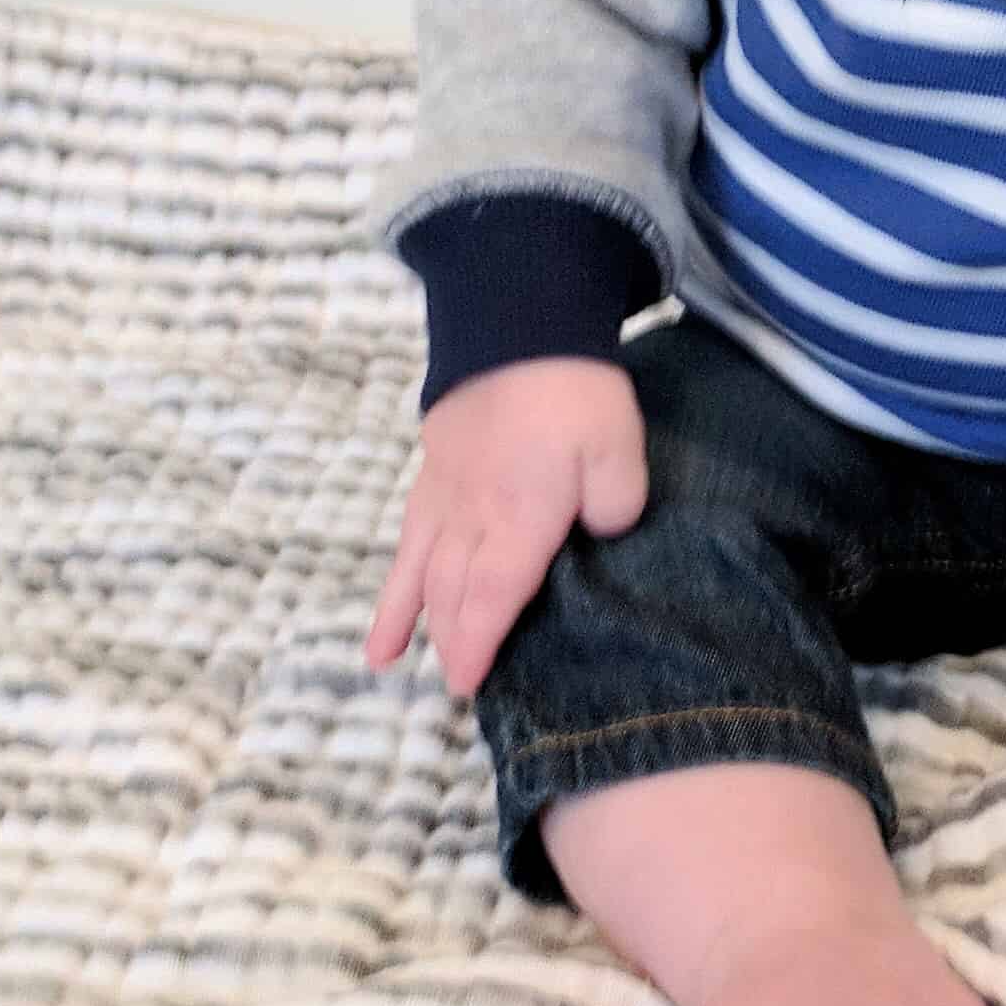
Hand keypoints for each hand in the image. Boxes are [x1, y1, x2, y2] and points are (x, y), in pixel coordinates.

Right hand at [364, 357, 646, 698]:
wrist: (517, 320)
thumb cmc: (575, 390)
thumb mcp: (619, 449)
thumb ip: (615, 506)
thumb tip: (598, 535)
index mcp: (519, 519)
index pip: (492, 597)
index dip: (479, 644)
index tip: (470, 685)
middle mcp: (472, 517)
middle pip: (453, 592)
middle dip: (453, 640)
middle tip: (457, 685)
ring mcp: (445, 493)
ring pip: (421, 569)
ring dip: (409, 617)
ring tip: (386, 663)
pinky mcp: (432, 470)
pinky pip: (406, 535)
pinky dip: (394, 573)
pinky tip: (388, 587)